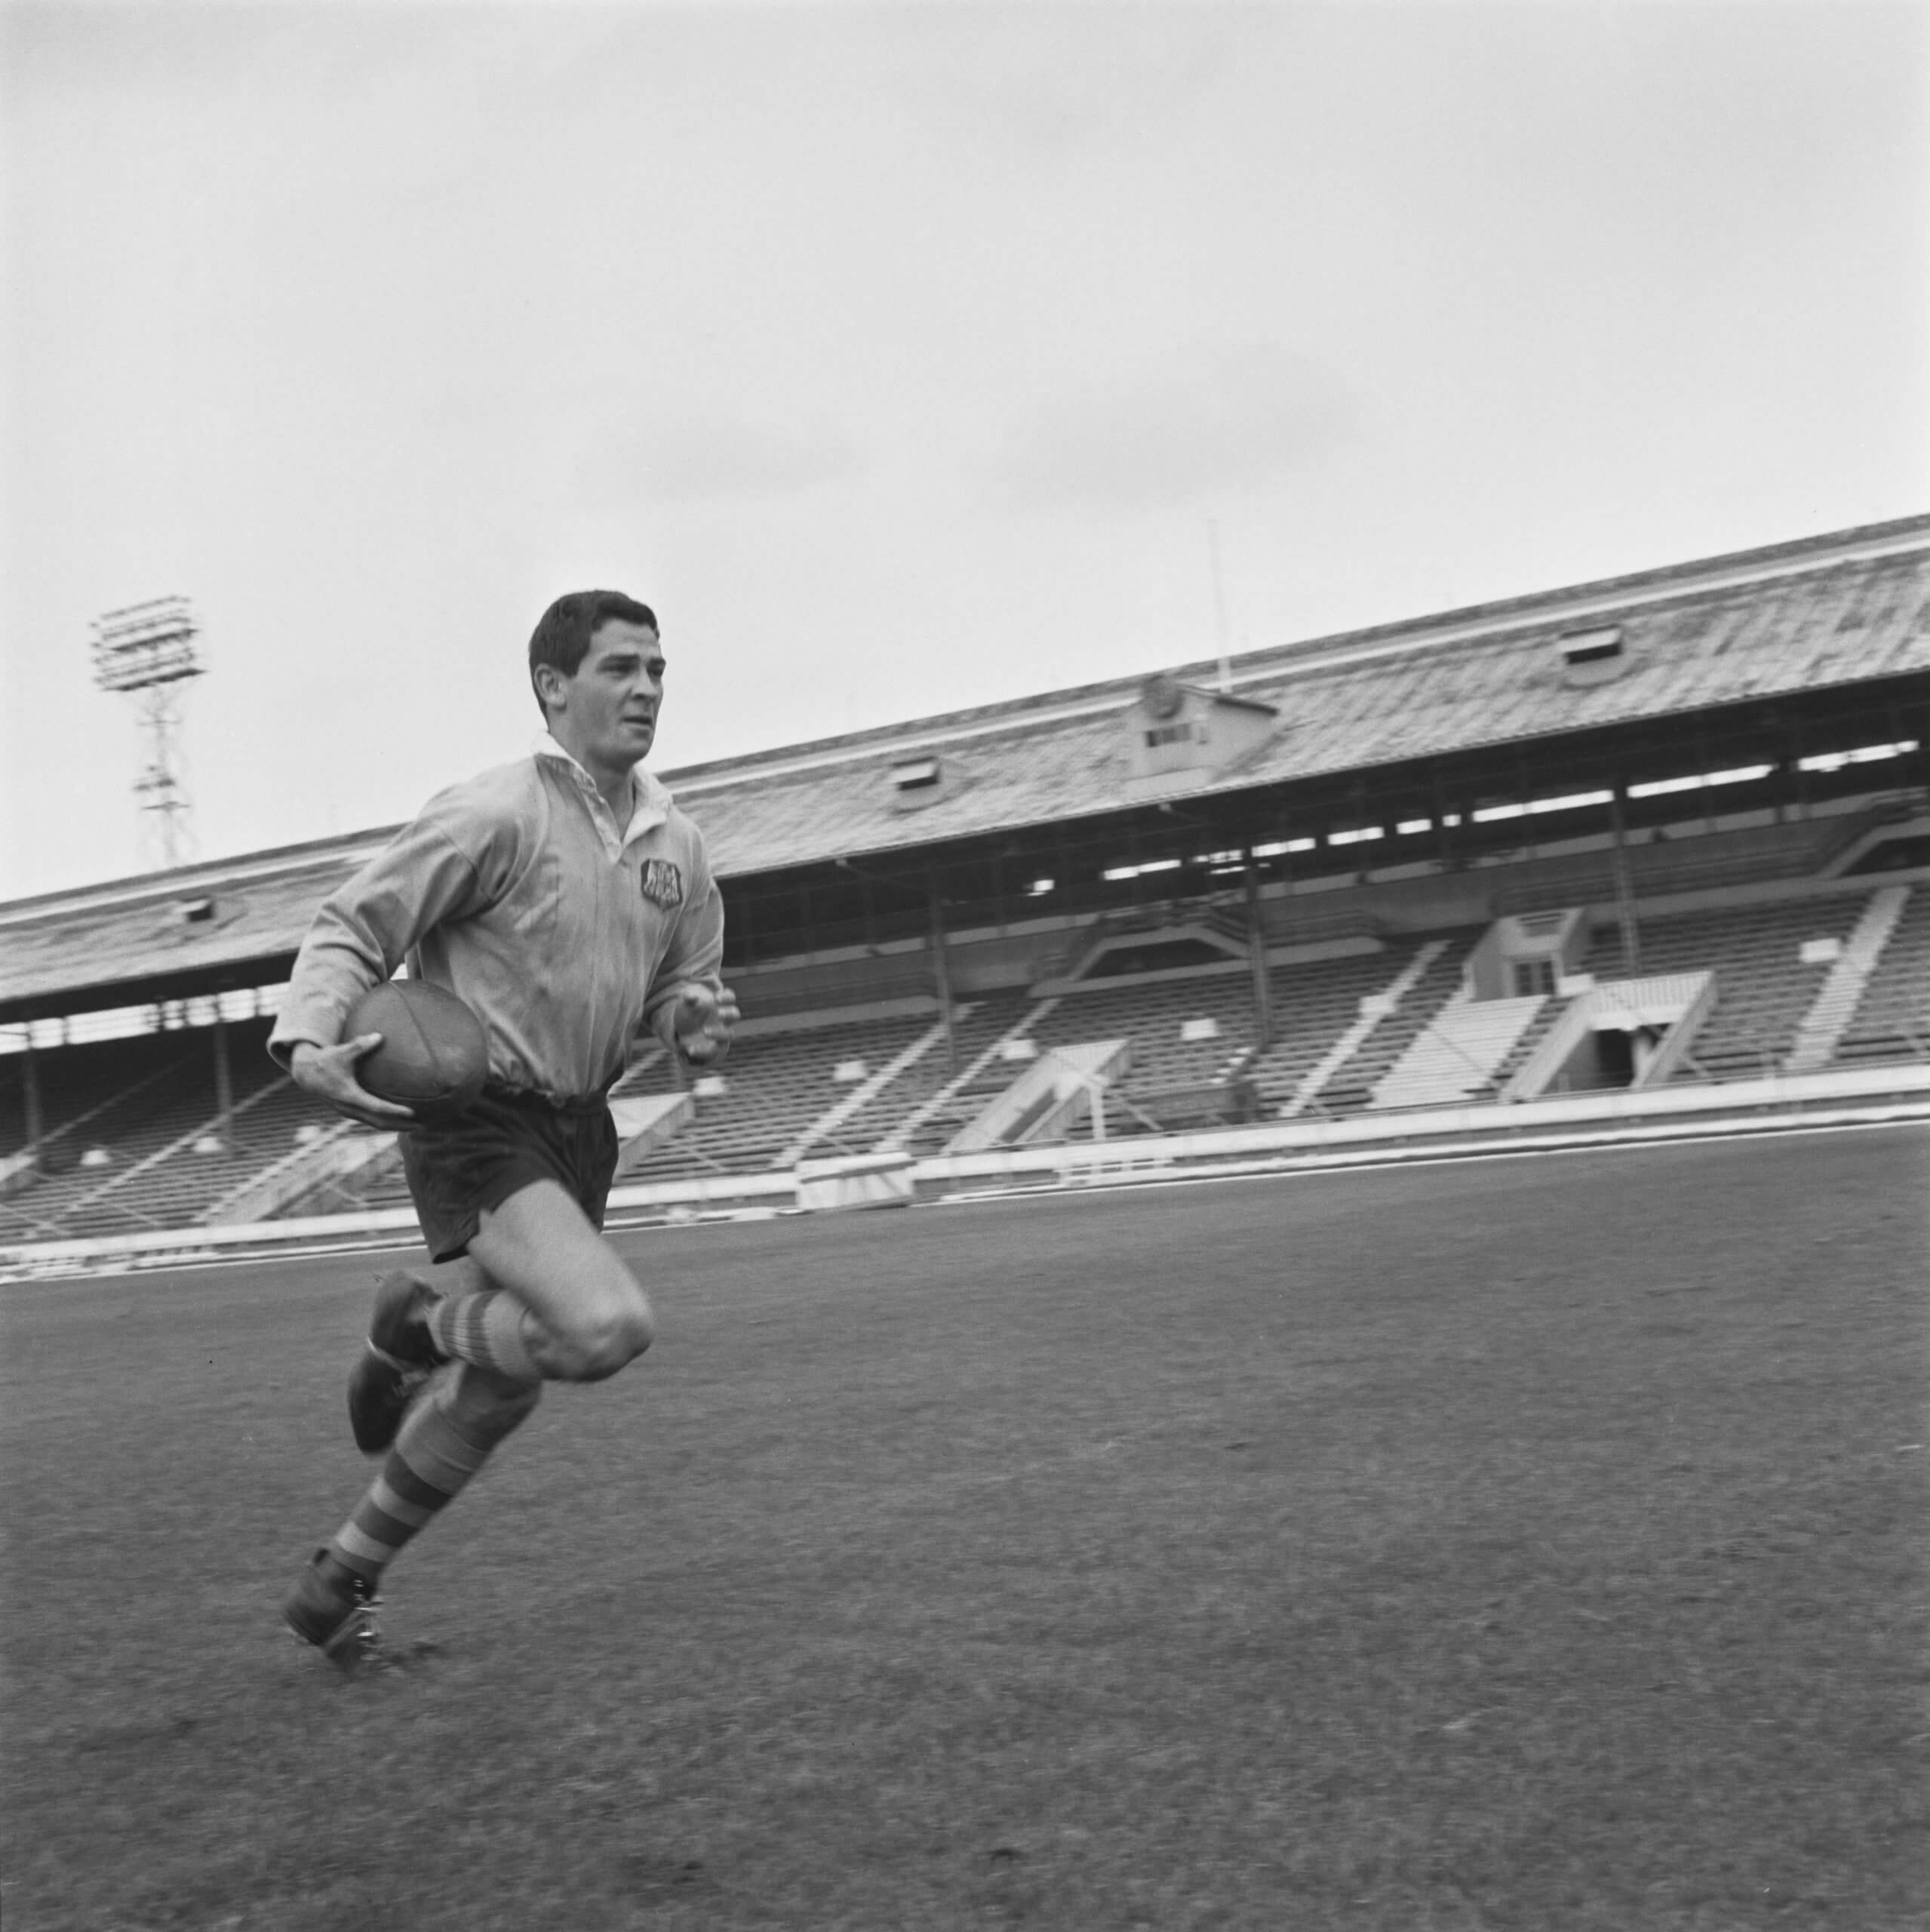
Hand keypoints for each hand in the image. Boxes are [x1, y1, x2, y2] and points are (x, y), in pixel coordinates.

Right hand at [289, 1035, 417, 1129]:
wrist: (306, 1073)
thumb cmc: (326, 1061)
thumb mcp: (342, 1052)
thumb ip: (360, 1045)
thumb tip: (380, 1036)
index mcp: (348, 1095)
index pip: (376, 1107)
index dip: (394, 1111)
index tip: (412, 1112)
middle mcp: (348, 1107)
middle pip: (379, 1122)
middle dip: (400, 1125)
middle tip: (423, 1125)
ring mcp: (349, 1111)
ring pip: (375, 1123)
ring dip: (395, 1126)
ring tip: (417, 1126)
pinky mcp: (350, 1110)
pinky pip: (371, 1120)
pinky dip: (386, 1122)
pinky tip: (400, 1121)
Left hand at [666, 983, 739, 1066]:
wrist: (685, 1033)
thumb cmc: (689, 1012)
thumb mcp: (686, 1003)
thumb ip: (688, 998)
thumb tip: (691, 996)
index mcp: (720, 1005)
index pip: (730, 997)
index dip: (726, 997)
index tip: (715, 998)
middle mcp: (725, 1020)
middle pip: (735, 1014)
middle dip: (729, 1013)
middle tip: (719, 1013)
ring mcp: (721, 1034)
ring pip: (729, 1034)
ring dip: (718, 1032)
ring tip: (704, 1031)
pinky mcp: (714, 1049)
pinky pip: (712, 1052)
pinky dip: (701, 1051)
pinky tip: (690, 1049)